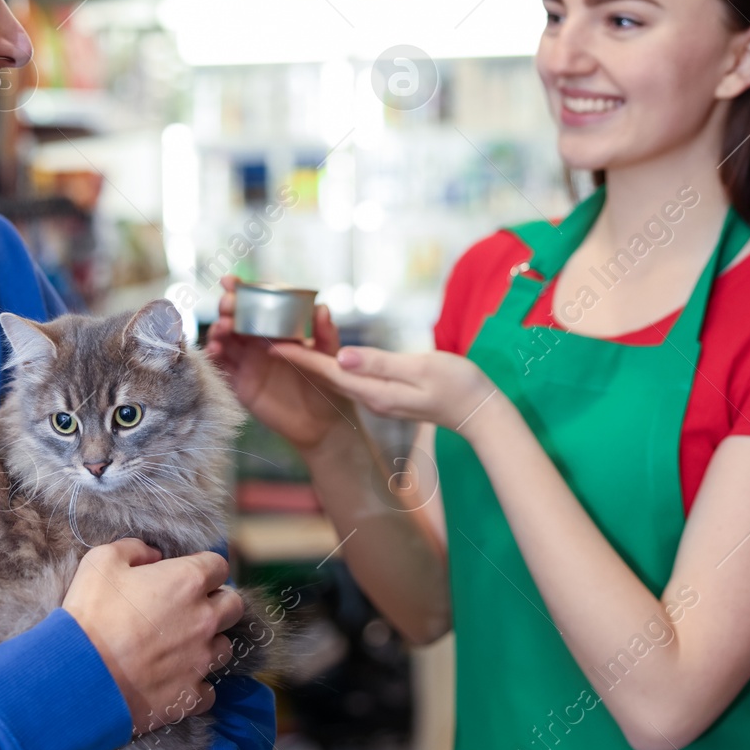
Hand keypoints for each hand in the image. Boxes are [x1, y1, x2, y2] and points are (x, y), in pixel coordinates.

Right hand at [62, 538, 242, 734]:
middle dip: (218, 603)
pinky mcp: (191, 695)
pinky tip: (175, 681)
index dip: (203, 568)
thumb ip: (134, 549)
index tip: (186, 577)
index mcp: (187, 581)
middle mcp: (204, 619)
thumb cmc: (90, 615)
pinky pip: (208, 690)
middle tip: (190, 609)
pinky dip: (195, 685)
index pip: (218, 565)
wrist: (79, 677)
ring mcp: (201, 659)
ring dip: (209, 644)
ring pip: (225, 648)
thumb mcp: (101, 562)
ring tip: (182, 648)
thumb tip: (153, 555)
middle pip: (234, 605)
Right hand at [203, 275, 356, 450]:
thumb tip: (322, 308)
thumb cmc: (327, 383)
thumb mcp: (329, 356)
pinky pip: (222, 365)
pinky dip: (215, 355)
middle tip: (228, 305)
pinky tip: (216, 350)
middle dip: (227, 307)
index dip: (242, 289)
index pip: (257, 301)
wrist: (320, 423)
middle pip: (235, 316)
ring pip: (224, 338)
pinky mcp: (240, 382)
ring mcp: (247, 360)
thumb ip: (325, 333)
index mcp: (278, 327)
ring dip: (218, 329)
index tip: (231, 281)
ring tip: (224, 328)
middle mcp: (259, 340)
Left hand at [268, 343, 497, 434]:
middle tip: (269, 338)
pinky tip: (324, 354)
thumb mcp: (421, 368)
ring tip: (286, 342)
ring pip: (336, 377)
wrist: (481, 411)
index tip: (271, 344)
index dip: (299, 357)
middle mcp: (371, 397)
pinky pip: (351, 378)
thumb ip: (381, 363)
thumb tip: (343, 356)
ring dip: (311, 361)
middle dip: (297, 358)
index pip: (328, 371)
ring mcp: (379, 398)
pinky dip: (332, 364)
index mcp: (375, 391)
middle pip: (326, 375)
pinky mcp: (387, 394)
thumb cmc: (458, 386)